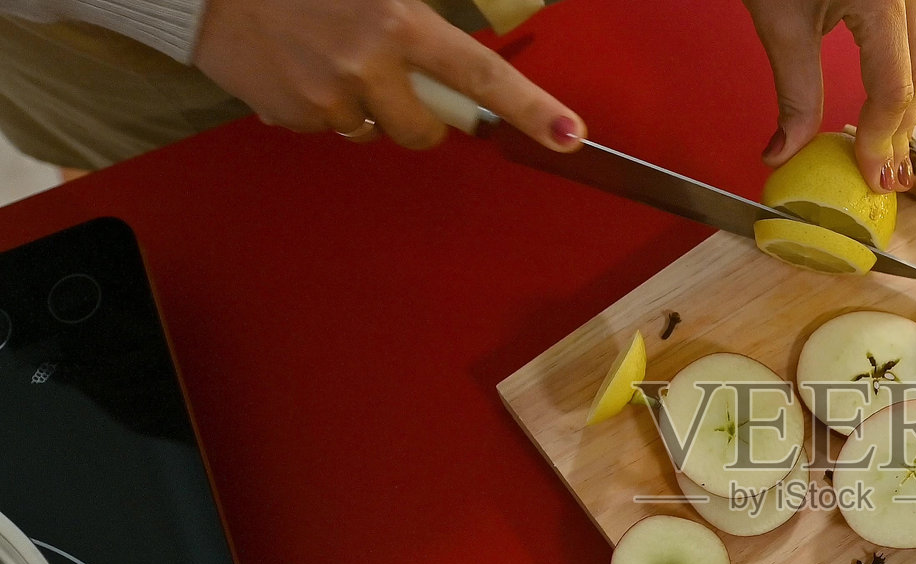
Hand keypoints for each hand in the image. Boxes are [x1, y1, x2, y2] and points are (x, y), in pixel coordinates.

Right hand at [193, 0, 584, 150]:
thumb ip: (418, 21)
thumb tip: (453, 62)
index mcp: (400, 22)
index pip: (482, 76)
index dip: (531, 109)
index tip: (571, 136)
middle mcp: (369, 65)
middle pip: (425, 131)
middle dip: (418, 116)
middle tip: (388, 74)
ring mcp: (327, 97)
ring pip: (373, 130)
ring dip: (363, 106)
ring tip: (326, 55)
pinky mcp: (291, 115)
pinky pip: (327, 128)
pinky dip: (318, 106)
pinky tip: (295, 64)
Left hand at [743, 0, 915, 191]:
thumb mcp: (779, 19)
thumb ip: (792, 90)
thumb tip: (785, 151)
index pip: (894, 87)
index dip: (882, 138)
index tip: (869, 176)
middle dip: (900, 131)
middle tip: (883, 176)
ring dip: (909, 107)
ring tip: (887, 149)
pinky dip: (907, 75)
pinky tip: (890, 103)